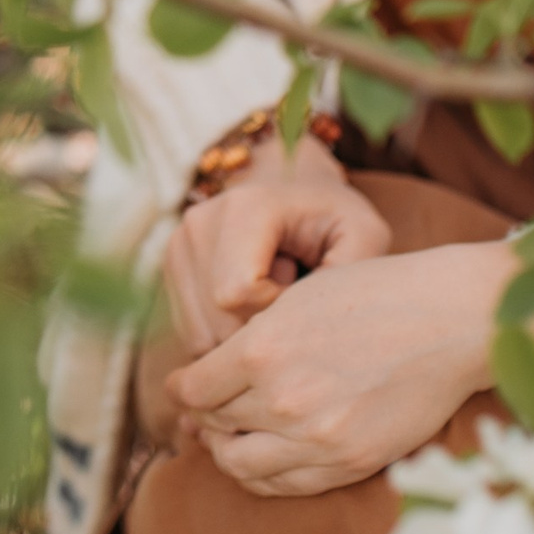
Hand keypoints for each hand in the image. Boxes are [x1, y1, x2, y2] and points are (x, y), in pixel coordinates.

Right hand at [161, 135, 390, 358]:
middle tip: (291, 299)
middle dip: (260, 333)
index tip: (303, 287)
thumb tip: (312, 329)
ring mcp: (177, 244)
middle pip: (215, 323)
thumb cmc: (335, 221)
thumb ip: (349, 274)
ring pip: (199, 337)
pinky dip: (225, 337)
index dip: (278, 312)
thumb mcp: (363, 236)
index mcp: (245, 207)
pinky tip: (251, 307)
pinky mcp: (169, 268)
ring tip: (271, 299)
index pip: (238, 294)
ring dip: (242, 339)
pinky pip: (191, 336)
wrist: (298, 194)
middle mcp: (199, 221)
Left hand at [166, 238, 533, 498]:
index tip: (187, 387)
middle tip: (209, 409)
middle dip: (206, 416)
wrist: (447, 320)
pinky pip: (285, 484)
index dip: (184, 389)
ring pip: (241, 463)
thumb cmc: (375, 295)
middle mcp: (281, 397)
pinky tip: (267, 456)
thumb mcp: (299, 299)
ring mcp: (315, 436)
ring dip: (229, 452)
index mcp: (261, 348)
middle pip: (215, 424)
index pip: (194, 389)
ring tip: (234, 438)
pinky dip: (265, 475)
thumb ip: (253, 338)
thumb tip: (211, 370)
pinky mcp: (347, 461)